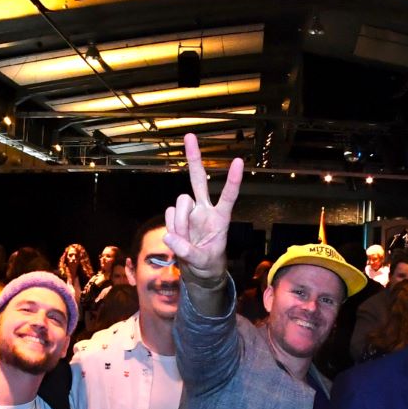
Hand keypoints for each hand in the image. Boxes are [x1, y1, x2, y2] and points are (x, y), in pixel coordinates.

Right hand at [164, 133, 243, 285]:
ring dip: (180, 222)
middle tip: (190, 135)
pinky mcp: (177, 218)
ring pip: (179, 204)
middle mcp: (205, 210)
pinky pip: (169, 215)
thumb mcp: (203, 263)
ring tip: (187, 240)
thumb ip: (188, 251)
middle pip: (198, 180)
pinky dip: (171, 227)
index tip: (238, 161)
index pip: (228, 196)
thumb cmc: (208, 266)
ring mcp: (190, 212)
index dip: (233, 180)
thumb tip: (169, 237)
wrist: (198, 273)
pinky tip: (178, 238)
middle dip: (194, 158)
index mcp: (220, 218)